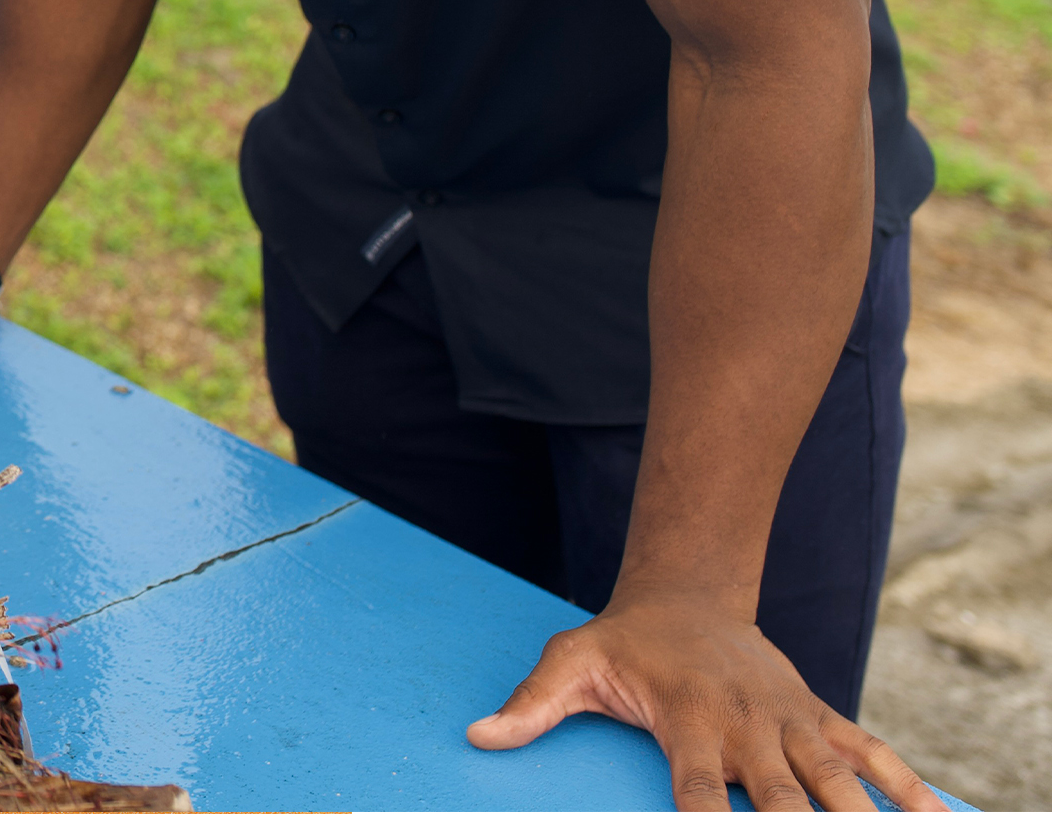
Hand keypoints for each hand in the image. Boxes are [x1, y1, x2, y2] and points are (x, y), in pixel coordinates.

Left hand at [467, 590, 940, 810]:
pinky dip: (906, 786)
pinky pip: (871, 752)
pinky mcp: (818, 715)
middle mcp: (745, 727)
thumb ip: (532, 704)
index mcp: (687, 723)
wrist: (686, 592)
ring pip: (836, 781)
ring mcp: (788, 722)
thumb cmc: (623, 642)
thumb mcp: (570, 662)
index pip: (695, 798)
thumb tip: (478, 735)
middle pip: (779, 802)